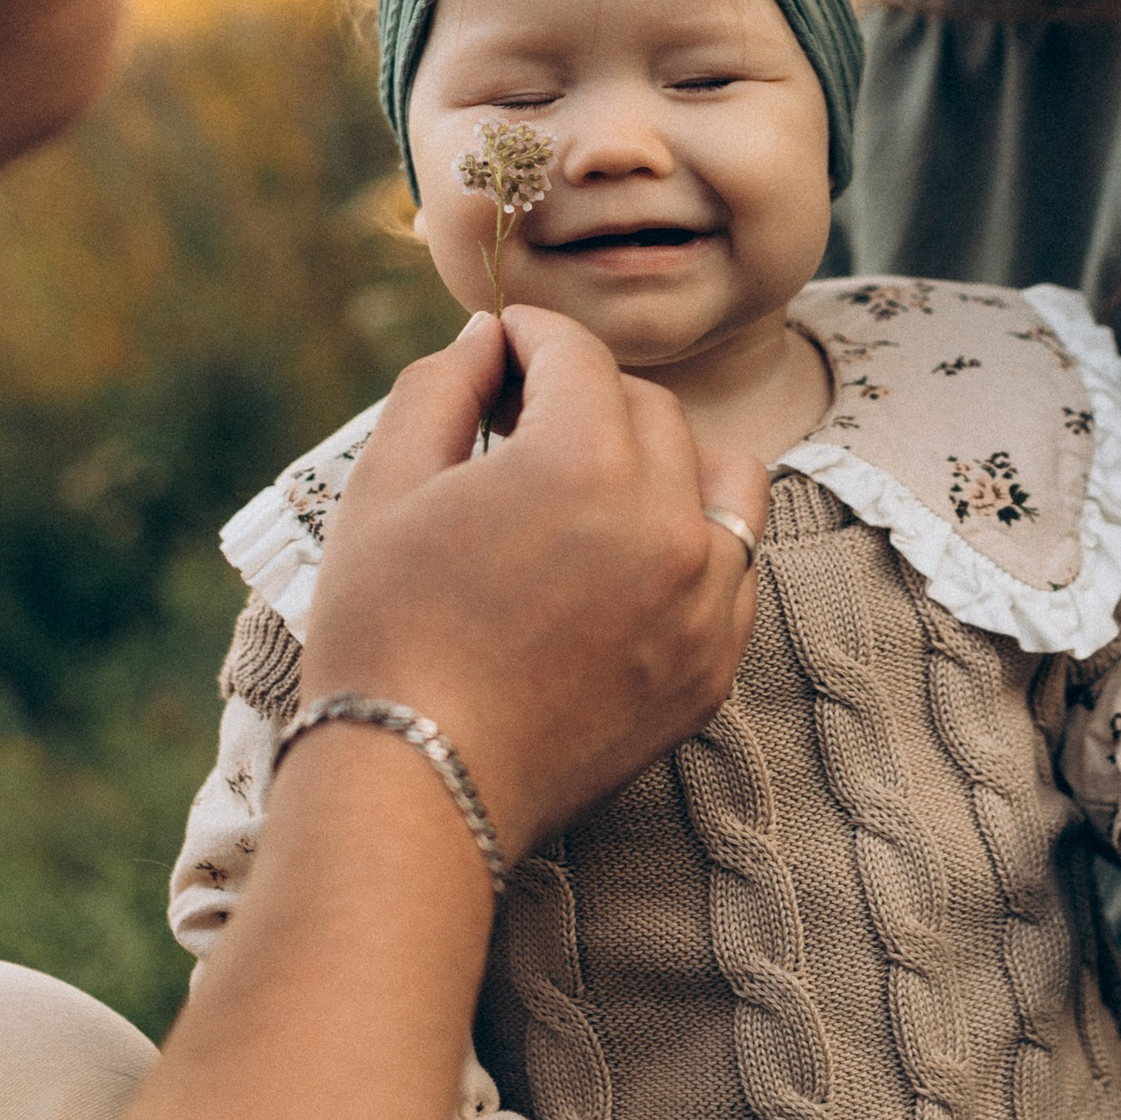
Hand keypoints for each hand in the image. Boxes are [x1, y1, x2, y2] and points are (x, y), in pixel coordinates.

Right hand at [303, 304, 769, 865]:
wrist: (419, 783)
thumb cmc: (385, 629)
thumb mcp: (385, 484)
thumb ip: (441, 386)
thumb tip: (488, 337)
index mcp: (583, 464)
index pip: (578, 354)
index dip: (529, 337)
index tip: (499, 352)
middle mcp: (666, 524)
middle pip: (649, 407)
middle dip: (585, 395)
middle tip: (519, 421)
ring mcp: (704, 602)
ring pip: (721, 475)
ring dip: (664, 458)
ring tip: (593, 482)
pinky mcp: (714, 666)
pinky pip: (735, 566)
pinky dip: (692, 542)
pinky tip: (624, 558)